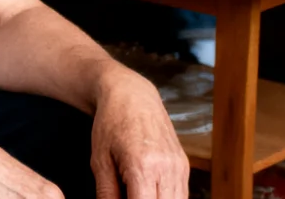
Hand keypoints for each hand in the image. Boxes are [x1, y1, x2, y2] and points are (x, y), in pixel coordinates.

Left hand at [91, 67, 189, 198]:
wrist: (132, 95)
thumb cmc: (111, 123)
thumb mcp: (99, 160)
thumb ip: (106, 194)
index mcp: (143, 166)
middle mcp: (167, 167)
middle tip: (128, 195)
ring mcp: (179, 167)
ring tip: (136, 192)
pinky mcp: (184, 165)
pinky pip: (182, 195)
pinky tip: (149, 192)